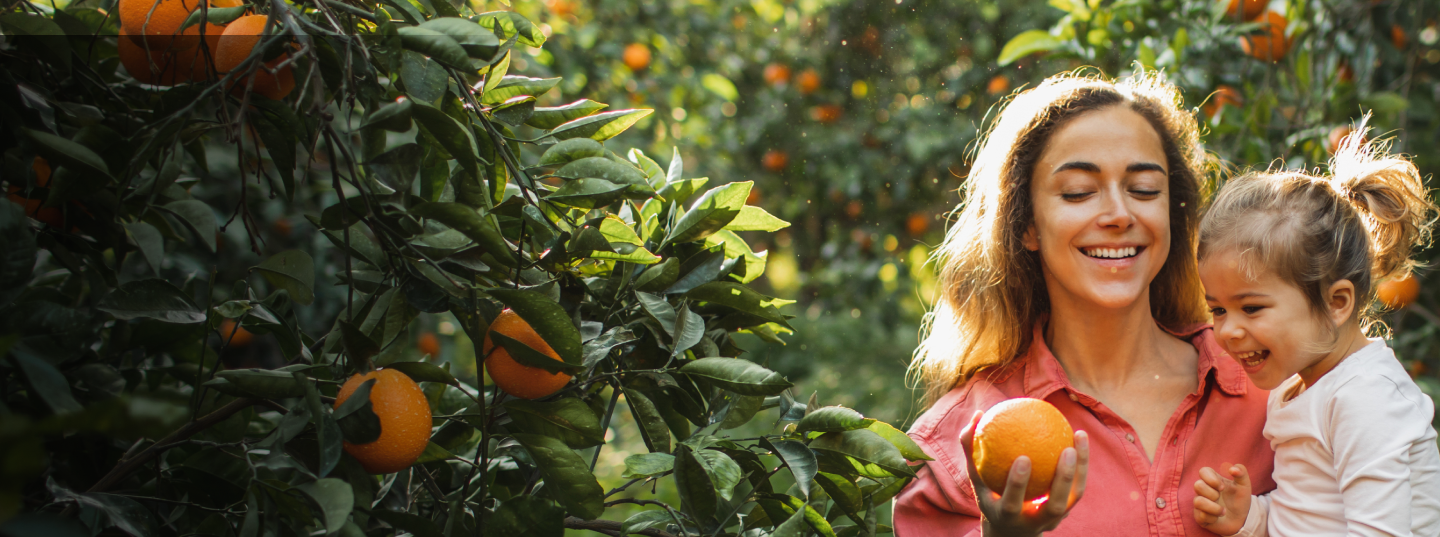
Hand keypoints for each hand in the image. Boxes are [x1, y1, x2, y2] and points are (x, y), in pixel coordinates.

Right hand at [958, 410, 1089, 536]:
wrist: (1010, 528)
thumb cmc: (990, 492)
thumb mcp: (977, 475)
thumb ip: (972, 448)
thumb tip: (978, 415)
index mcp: (1007, 516)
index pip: (1012, 503)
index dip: (1018, 484)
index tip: (1023, 457)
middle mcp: (1033, 522)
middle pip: (1054, 507)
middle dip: (1062, 480)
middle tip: (1066, 450)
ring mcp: (1053, 519)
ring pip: (1073, 496)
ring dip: (1080, 467)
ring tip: (1079, 435)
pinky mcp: (1066, 512)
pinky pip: (1077, 486)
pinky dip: (1081, 463)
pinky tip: (1079, 437)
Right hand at [1192, 463, 1251, 535]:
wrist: (1241, 519)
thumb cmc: (1240, 500)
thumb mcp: (1244, 485)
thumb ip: (1241, 472)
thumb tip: (1232, 468)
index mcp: (1212, 480)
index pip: (1203, 471)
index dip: (1211, 478)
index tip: (1223, 487)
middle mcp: (1203, 490)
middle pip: (1197, 485)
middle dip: (1213, 494)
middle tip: (1221, 498)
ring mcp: (1200, 503)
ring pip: (1198, 502)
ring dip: (1214, 508)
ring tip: (1223, 511)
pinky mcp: (1199, 516)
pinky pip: (1201, 516)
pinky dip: (1213, 517)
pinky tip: (1218, 517)